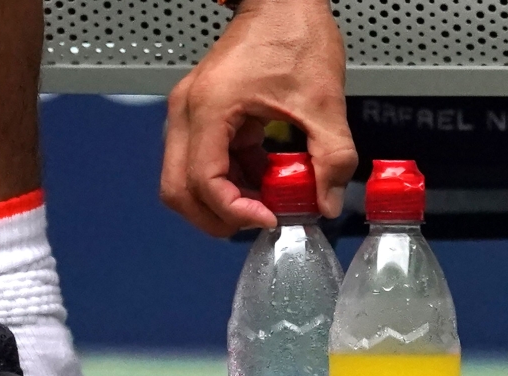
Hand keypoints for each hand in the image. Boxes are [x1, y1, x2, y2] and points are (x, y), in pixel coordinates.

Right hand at [160, 0, 357, 236]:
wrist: (280, 0)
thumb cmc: (293, 35)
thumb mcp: (324, 101)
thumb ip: (331, 156)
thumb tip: (326, 202)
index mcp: (210, 109)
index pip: (203, 180)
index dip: (233, 210)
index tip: (268, 218)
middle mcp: (186, 114)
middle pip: (177, 190)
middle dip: (214, 217)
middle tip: (255, 222)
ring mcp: (188, 115)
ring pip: (183, 181)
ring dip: (220, 201)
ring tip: (263, 200)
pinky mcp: (199, 117)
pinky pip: (200, 163)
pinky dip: (226, 181)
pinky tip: (261, 177)